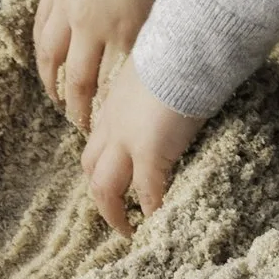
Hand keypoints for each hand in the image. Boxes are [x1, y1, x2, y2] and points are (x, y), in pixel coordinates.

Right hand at [33, 0, 170, 134]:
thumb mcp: (162, 4)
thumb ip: (150, 39)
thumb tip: (146, 70)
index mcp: (121, 30)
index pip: (108, 85)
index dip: (104, 111)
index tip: (106, 128)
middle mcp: (88, 24)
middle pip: (74, 79)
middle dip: (75, 108)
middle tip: (78, 124)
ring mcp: (65, 5)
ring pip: (48, 56)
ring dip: (51, 83)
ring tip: (56, 98)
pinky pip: (39, 27)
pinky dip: (40, 49)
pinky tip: (44, 60)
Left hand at [83, 56, 200, 234]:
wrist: (187, 46)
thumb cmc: (180, 50)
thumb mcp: (156, 70)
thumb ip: (154, 88)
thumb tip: (173, 92)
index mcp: (114, 105)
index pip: (97, 142)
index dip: (103, 164)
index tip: (117, 180)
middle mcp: (112, 125)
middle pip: (91, 168)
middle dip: (101, 195)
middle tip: (117, 215)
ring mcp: (127, 141)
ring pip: (104, 187)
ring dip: (113, 213)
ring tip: (129, 231)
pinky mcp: (150, 153)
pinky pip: (146, 192)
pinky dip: (150, 210)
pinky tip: (158, 222)